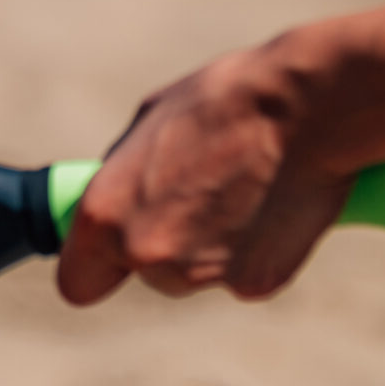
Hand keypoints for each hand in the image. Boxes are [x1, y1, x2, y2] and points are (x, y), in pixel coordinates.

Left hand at [56, 37, 352, 305]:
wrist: (308, 108)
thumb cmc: (225, 100)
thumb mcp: (150, 124)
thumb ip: (126, 176)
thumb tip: (122, 195)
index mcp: (106, 216)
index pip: (77, 282)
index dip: (94, 265)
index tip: (109, 252)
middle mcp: (147, 254)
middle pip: (146, 274)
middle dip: (165, 243)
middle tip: (199, 192)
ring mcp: (203, 276)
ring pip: (195, 275)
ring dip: (210, 247)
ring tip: (242, 187)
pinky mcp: (256, 285)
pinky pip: (244, 273)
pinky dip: (255, 250)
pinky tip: (272, 204)